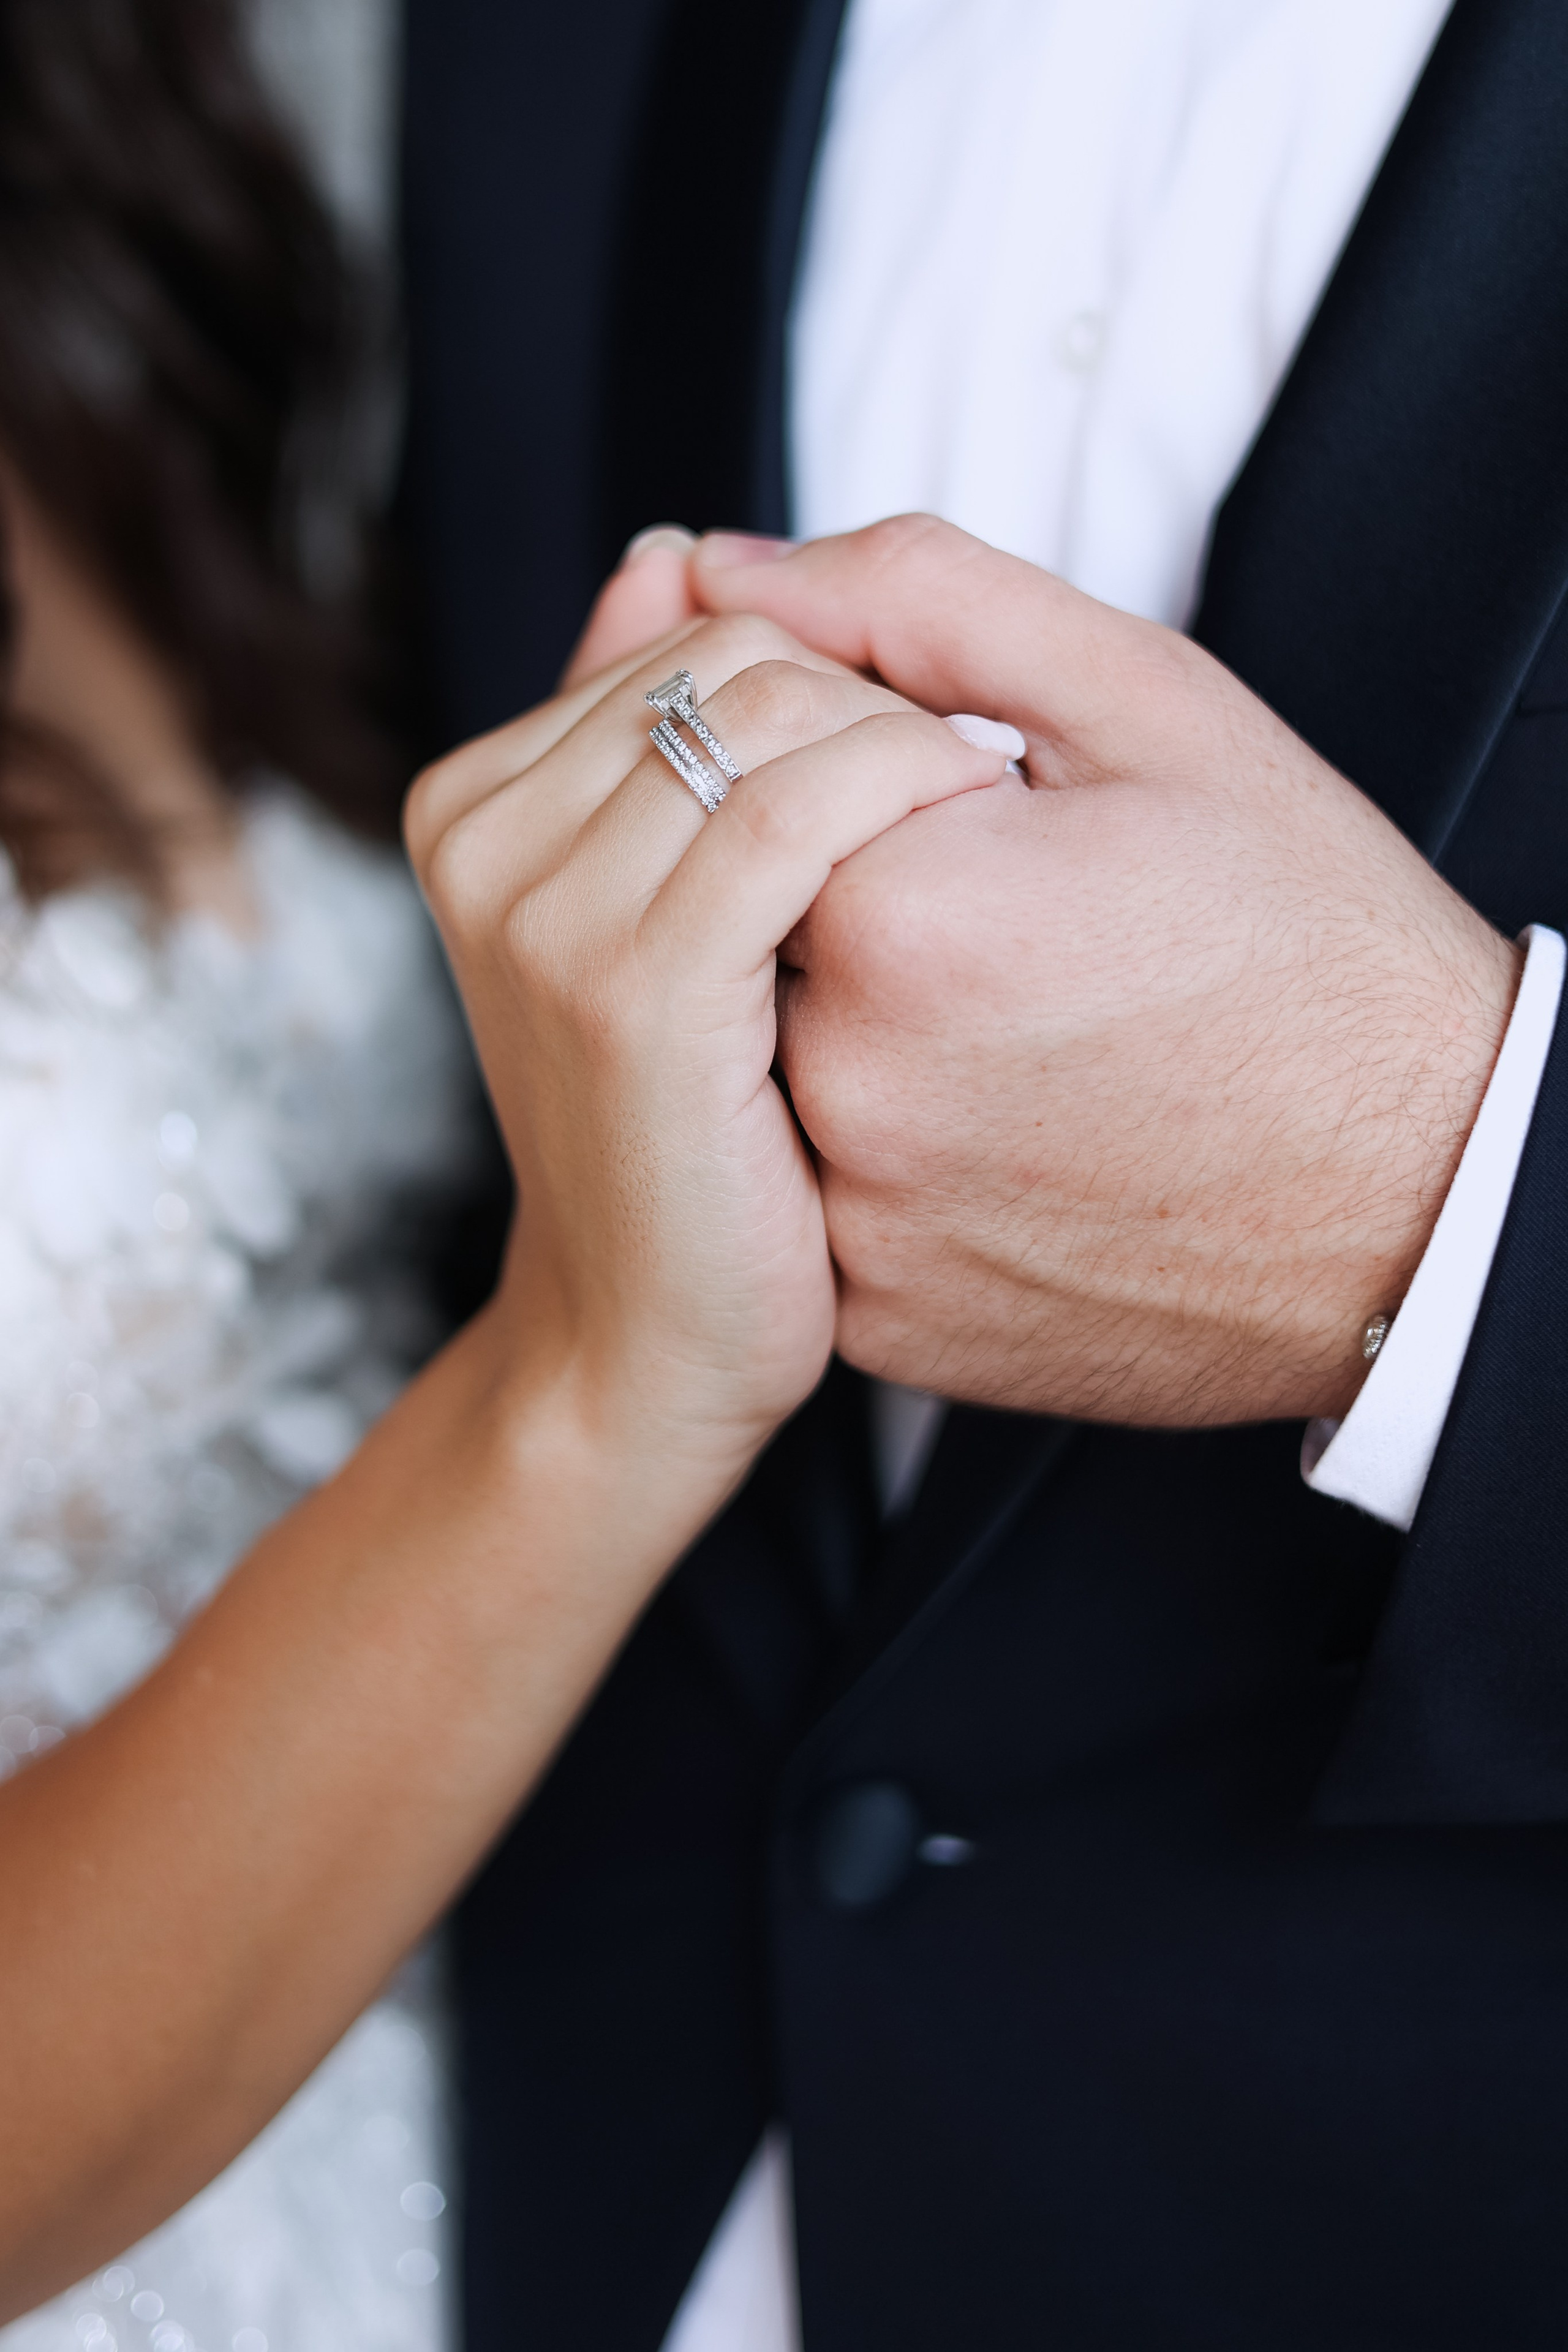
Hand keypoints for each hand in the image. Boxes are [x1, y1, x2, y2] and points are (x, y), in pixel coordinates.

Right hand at [405, 603, 1007, 1503]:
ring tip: (985, 832)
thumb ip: (648, 732)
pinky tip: (973, 851)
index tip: (929, 767)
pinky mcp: (632, 988)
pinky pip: (799, 813)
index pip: (696, 630)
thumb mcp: (652, 914)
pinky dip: (908, 799)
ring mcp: (540, 909)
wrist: (649, 1344)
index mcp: (475, 797)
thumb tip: (673, 551)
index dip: (845, 678)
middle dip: (881, 705)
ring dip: (911, 747)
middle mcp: (483, 833)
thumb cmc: (694, 1135)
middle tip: (977, 802)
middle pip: (735, 655)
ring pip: (774, 711)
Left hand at [689, 517, 1521, 1427]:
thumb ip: (914, 603)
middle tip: (1031, 949)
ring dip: (874, 1034)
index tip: (1005, 833)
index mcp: (901, 908)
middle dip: (871, 912)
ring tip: (1032, 1045)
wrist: (1419, 1199)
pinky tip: (1015, 1139)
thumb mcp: (1148, 709)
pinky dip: (893, 1157)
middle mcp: (853, 1084)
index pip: (769, 781)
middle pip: (765, 931)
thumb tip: (716, 567)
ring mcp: (862, 1226)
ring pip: (781, 1069)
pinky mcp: (884, 1322)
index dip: (886, 787)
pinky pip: (822, 1202)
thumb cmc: (1307, 951)